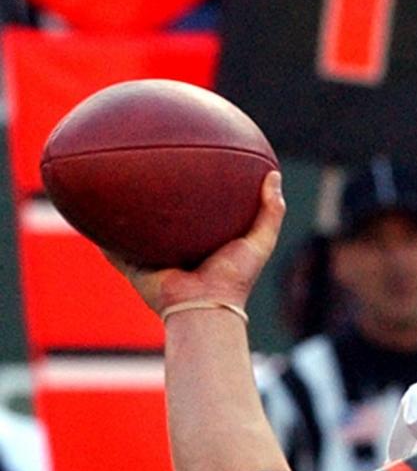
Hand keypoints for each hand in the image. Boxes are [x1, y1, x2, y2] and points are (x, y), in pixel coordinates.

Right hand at [103, 171, 284, 314]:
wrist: (203, 305)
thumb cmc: (233, 278)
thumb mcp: (259, 242)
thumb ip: (271, 212)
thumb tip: (273, 175)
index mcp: (203, 243)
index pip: (196, 212)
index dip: (193, 192)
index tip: (193, 164)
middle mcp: (176, 249)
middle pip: (161, 218)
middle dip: (155, 198)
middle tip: (150, 166)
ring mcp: (152, 257)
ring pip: (134, 230)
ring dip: (123, 212)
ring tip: (113, 182)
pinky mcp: (133, 266)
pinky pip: (111, 247)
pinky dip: (101, 233)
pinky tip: (89, 211)